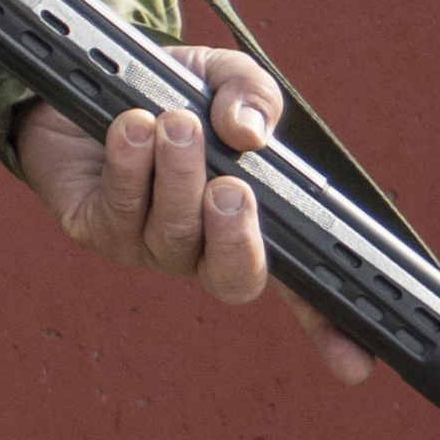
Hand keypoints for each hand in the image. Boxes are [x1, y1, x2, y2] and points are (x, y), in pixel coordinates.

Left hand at [9, 50, 349, 355]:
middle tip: (231, 187)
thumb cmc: (168, 91)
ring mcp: (147, 246)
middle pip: (234, 278)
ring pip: (172, 235)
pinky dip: (128, 164)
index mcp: (251, 221)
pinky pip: (118, 210)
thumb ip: (251, 95)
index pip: (304, 287)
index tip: (357, 364)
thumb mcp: (221, 78)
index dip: (332, 330)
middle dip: (236, 237)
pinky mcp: (93, 229)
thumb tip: (250, 134)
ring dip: (177, 176)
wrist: (82, 76)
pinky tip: (130, 128)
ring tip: (175, 124)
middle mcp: (203, 246)